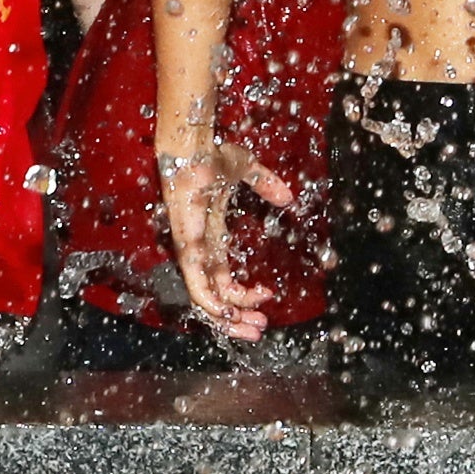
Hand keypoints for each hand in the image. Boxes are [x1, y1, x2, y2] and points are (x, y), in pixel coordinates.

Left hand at [159, 136, 297, 340]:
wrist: (193, 144)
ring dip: (227, 318)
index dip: (244, 296)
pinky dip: (210, 301)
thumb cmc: (212, 155)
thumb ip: (267, 186)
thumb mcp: (248, 172)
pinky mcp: (186, 245)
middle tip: (260, 329)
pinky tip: (229, 310)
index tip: (268, 294)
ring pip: (203, 299)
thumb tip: (287, 196)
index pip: (223, 282)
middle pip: (214, 299)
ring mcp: (191, 250)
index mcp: (212, 241)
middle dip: (236, 320)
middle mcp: (200, 251)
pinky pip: (194, 281)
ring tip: (252, 326)